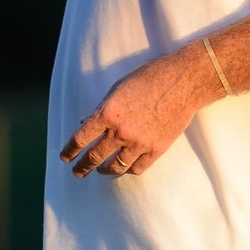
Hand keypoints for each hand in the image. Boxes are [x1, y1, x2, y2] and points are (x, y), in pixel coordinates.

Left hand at [60, 45, 219, 178]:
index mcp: (107, 113)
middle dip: (82, 166)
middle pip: (94, 156)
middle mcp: (121, 131)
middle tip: (77, 172)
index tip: (65, 156)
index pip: (80, 138)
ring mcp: (139, 143)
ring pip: (114, 167)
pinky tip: (124, 168)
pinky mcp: (156, 149)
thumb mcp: (118, 88)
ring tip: (100, 171)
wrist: (185, 81)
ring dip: (104, 171)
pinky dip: (127, 170)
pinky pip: (136, 168)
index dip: (70, 150)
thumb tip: (87, 124)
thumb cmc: (150, 78)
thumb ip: (102, 109)